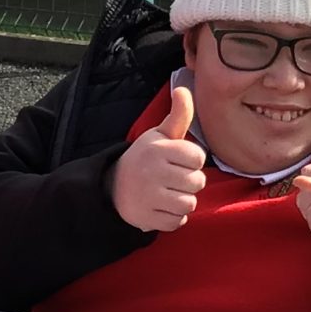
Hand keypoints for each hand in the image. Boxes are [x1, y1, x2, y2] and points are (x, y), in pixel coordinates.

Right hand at [112, 86, 206, 233]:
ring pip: (189, 204)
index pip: (198, 158)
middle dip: (189, 182)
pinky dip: (173, 218)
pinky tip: (161, 207)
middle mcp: (153, 172)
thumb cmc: (145, 158)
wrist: (112, 187)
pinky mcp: (146, 218)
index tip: (178, 160)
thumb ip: (178, 115)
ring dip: (182, 201)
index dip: (192, 161)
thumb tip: (183, 89)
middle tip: (173, 178)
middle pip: (197, 183)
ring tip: (168, 193)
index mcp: (158, 149)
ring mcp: (149, 197)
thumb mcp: (159, 135)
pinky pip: (177, 222)